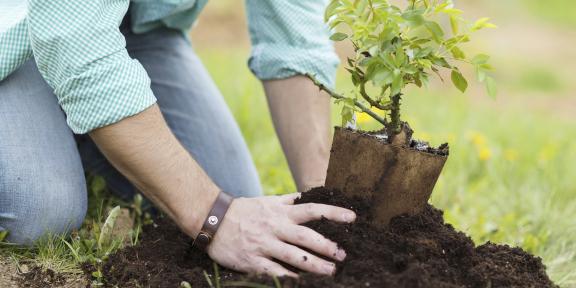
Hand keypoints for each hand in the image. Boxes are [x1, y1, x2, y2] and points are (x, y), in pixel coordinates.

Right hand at [207, 193, 355, 276]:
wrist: (212, 219)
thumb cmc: (244, 211)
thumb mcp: (267, 201)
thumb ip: (288, 200)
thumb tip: (309, 194)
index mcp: (281, 212)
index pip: (312, 209)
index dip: (333, 213)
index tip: (352, 218)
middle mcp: (275, 227)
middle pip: (306, 236)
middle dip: (327, 246)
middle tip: (343, 254)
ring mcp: (264, 244)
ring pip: (294, 256)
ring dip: (315, 265)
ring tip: (331, 272)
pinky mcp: (253, 260)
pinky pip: (274, 271)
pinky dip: (289, 277)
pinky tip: (302, 282)